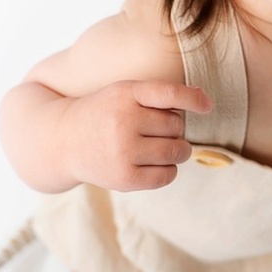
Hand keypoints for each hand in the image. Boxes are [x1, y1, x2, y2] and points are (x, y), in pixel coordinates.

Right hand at [58, 80, 212, 190]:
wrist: (63, 141)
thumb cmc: (104, 113)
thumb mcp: (124, 92)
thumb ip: (160, 94)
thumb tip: (205, 102)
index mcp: (125, 93)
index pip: (170, 94)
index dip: (195, 100)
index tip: (208, 106)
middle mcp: (124, 121)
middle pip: (178, 126)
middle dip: (174, 128)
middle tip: (153, 129)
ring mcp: (124, 152)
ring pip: (177, 151)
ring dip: (177, 150)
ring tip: (158, 146)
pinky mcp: (124, 178)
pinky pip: (167, 175)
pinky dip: (168, 170)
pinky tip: (153, 163)